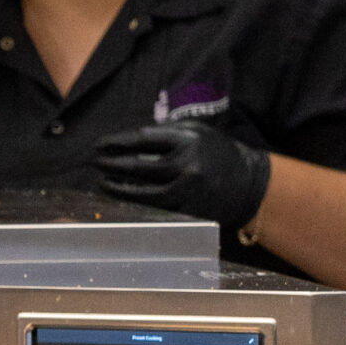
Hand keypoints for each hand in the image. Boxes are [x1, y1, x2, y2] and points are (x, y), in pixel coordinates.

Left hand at [92, 121, 271, 232]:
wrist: (250, 183)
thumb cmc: (218, 153)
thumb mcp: (197, 132)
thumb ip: (165, 134)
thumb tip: (126, 141)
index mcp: (190, 140)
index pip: (142, 139)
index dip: (116, 142)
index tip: (99, 144)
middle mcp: (189, 165)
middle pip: (139, 166)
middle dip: (112, 164)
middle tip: (95, 162)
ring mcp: (190, 191)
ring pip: (145, 192)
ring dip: (119, 188)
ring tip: (103, 182)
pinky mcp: (191, 212)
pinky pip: (157, 208)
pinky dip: (138, 203)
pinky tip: (124, 197)